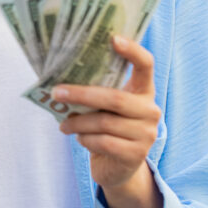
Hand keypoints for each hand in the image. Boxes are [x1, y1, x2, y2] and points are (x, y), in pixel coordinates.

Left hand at [54, 36, 161, 207]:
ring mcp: (147, 134)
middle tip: (56, 92)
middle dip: (81, 94)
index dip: (132, 50)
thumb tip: (59, 80)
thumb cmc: (106, 130)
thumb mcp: (103, 108)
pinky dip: (86, 139)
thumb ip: (94, 92)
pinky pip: (104, 142)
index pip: (145, 65)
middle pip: (115, 98)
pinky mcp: (136, 155)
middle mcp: (150, 111)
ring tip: (64, 125)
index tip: (112, 38)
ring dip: (78, 123)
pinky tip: (80, 139)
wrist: (117, 168)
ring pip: (104, 123)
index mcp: (143, 91)